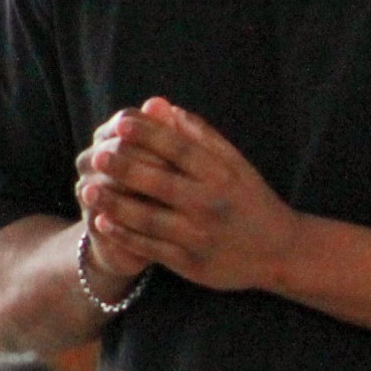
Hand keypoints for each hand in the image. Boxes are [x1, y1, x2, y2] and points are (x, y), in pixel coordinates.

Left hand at [79, 99, 302, 292]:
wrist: (282, 252)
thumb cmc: (250, 199)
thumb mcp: (235, 164)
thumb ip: (198, 135)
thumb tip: (159, 105)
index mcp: (223, 176)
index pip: (182, 150)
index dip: (150, 135)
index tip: (121, 122)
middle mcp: (212, 205)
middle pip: (162, 184)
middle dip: (126, 169)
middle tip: (96, 155)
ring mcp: (201, 236)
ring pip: (150, 219)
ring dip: (116, 205)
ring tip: (88, 189)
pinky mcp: (191, 264)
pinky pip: (152, 249)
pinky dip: (125, 237)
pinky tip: (102, 222)